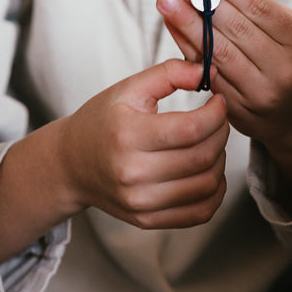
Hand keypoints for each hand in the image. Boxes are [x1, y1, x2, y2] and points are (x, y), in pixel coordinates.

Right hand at [62, 58, 228, 229]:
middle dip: (221, 133)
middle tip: (219, 120)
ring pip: (206, 185)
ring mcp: (140, 202)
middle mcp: (133, 173)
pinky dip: (215, 192)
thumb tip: (206, 71)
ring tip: (212, 143)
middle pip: (202, 157)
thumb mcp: (127, 89)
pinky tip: (210, 172)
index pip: (191, 129)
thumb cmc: (100, 123)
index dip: (216, 114)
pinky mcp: (147, 220)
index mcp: (127, 135)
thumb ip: (168, 73)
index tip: (219, 102)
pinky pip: (199, 213)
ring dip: (221, 161)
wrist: (70, 164)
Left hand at [156, 0, 291, 175]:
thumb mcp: (290, 33)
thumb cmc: (291, 62)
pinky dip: (187, 48)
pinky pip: (207, 73)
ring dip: (187, 23)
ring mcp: (260, 93)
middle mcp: (283, 70)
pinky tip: (173, 28)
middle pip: (235, 29)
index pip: (258, 8)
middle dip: (200, 2)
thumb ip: (255, 11)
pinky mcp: (239, 111)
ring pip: (218, 52)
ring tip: (166, 0)